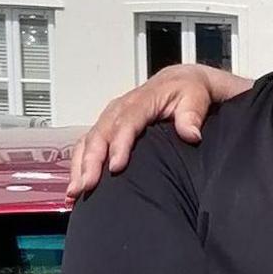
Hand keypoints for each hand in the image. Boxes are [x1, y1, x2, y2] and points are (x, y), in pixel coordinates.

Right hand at [66, 64, 252, 197]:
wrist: (179, 82)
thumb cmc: (187, 91)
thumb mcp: (196, 96)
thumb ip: (192, 114)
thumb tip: (191, 134)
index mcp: (142, 101)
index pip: (127, 122)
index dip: (119, 144)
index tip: (116, 167)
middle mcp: (120, 108)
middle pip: (101, 134)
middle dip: (91, 161)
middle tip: (87, 186)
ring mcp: (110, 118)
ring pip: (89, 141)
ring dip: (80, 166)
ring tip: (75, 191)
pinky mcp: (106, 127)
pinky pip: (86, 145)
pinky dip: (78, 165)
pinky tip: (75, 186)